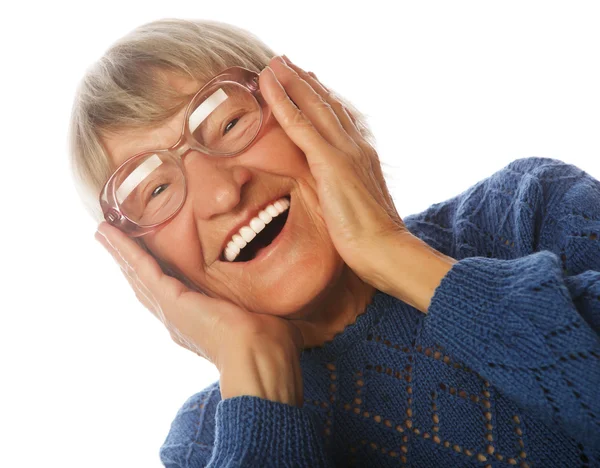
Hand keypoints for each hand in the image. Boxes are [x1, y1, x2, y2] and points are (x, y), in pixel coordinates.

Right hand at [95, 222, 304, 405]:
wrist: (263, 358)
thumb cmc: (271, 344)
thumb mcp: (263, 317)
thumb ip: (262, 307)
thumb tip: (280, 306)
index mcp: (198, 321)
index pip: (171, 290)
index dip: (155, 272)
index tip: (146, 256)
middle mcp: (178, 318)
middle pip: (146, 283)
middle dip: (129, 261)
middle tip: (110, 238)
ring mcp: (171, 311)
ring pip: (139, 275)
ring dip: (120, 252)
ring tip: (103, 232)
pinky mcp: (171, 302)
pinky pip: (143, 270)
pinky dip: (125, 251)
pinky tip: (109, 234)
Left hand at [259, 56, 414, 289]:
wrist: (386, 251)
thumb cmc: (372, 239)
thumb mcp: (357, 207)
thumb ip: (347, 191)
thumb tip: (336, 192)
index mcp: (362, 157)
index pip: (339, 119)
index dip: (320, 98)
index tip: (306, 81)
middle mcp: (356, 146)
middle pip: (327, 104)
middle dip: (304, 81)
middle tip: (286, 62)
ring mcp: (345, 152)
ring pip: (314, 106)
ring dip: (292, 82)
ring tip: (274, 63)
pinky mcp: (332, 163)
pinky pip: (301, 125)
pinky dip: (283, 102)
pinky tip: (268, 86)